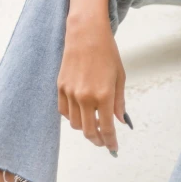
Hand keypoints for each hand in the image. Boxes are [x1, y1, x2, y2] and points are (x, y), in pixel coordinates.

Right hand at [57, 17, 126, 154]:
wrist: (86, 33)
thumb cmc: (107, 52)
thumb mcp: (120, 76)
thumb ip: (119, 101)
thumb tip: (120, 120)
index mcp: (103, 95)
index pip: (107, 128)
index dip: (110, 141)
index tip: (113, 148)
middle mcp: (85, 97)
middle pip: (88, 131)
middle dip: (97, 140)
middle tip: (103, 141)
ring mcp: (71, 93)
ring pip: (75, 124)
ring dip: (85, 128)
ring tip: (94, 123)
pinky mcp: (60, 88)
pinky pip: (64, 112)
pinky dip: (72, 117)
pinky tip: (81, 112)